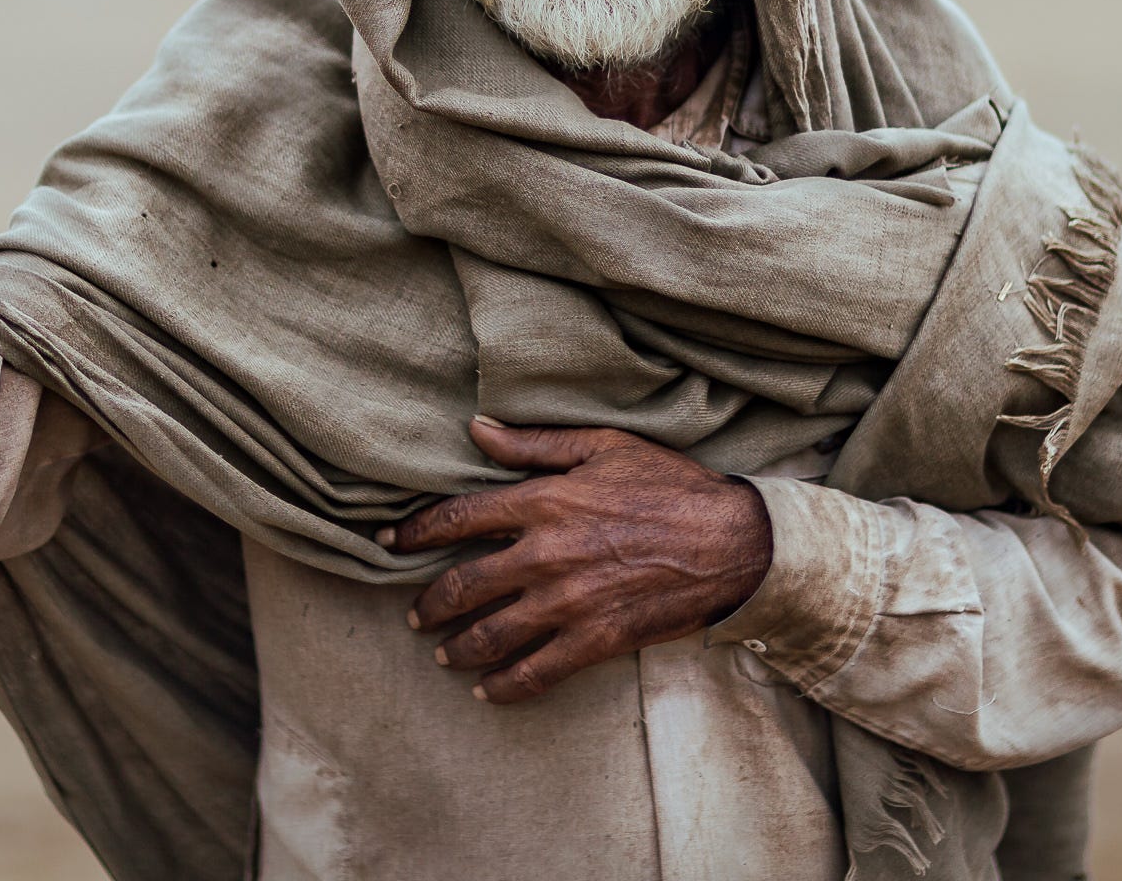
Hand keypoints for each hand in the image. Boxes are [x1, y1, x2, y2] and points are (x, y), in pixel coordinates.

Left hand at [382, 418, 772, 703]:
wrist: (732, 541)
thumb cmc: (670, 484)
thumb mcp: (603, 446)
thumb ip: (535, 444)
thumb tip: (478, 430)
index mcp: (543, 500)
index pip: (457, 517)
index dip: (415, 532)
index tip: (390, 542)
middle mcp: (545, 554)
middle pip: (463, 585)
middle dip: (430, 602)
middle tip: (415, 611)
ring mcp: (568, 602)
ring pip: (491, 634)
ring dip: (458, 647)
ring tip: (443, 653)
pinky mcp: (596, 639)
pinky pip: (537, 673)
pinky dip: (506, 687)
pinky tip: (487, 691)